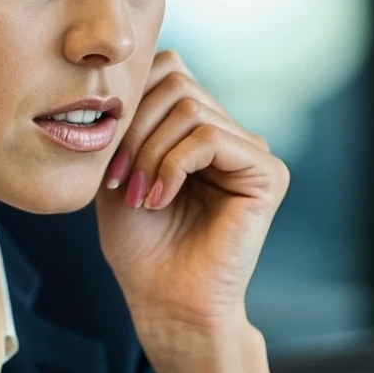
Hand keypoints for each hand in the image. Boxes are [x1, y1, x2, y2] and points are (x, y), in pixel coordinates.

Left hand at [94, 50, 288, 339]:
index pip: (166, 70)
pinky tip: (159, 198)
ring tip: (138, 194)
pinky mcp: (267, 174)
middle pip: (176, 82)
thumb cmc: (140, 247)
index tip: (105, 157)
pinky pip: (209, 138)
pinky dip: (173, 165)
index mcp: (197, 129)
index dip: (130, 101)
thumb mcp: (117, 171)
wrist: (165, 302)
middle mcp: (229, 133)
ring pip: (189, 107)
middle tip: (117, 179)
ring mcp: (251, 152)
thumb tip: (122, 75)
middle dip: (134, 127)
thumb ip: (125, 122)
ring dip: (149, 151)